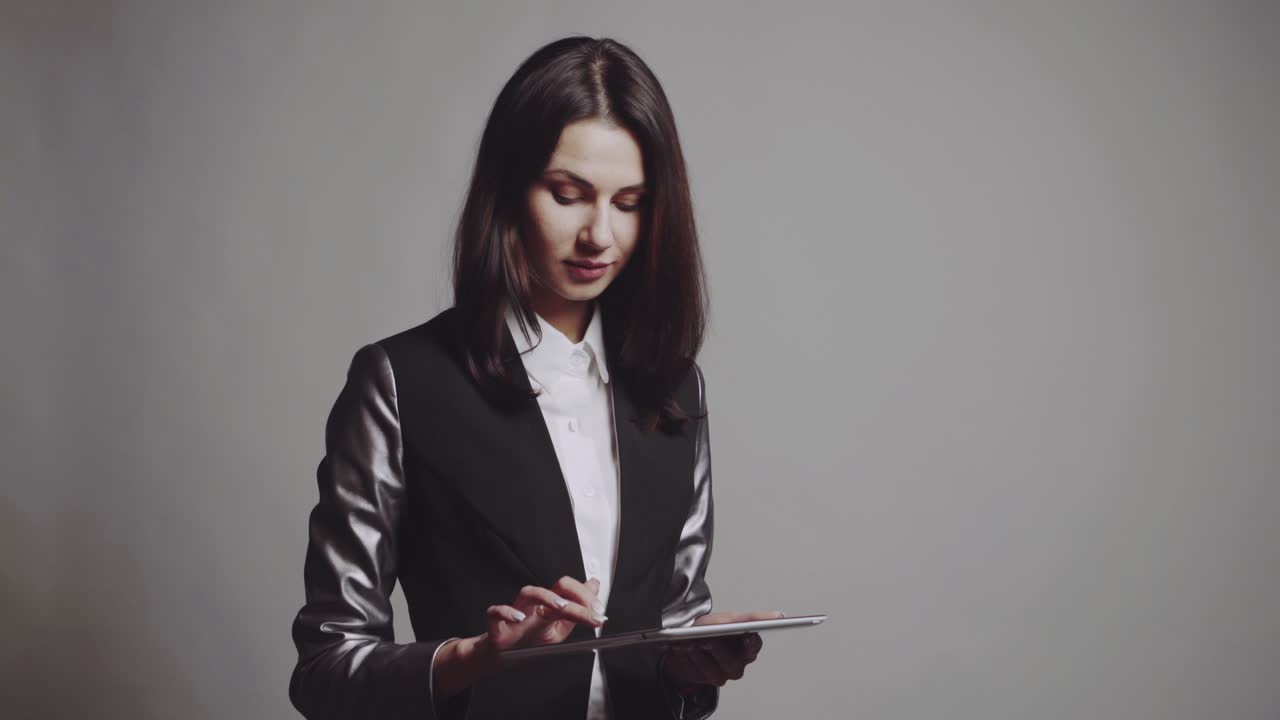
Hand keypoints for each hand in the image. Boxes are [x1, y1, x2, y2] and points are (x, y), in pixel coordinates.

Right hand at [475, 575, 607, 671]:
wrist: (502, 657)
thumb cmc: (530, 639)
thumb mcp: (560, 627)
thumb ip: (578, 608)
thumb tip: (594, 584)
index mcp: (549, 606)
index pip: (568, 591)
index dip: (586, 598)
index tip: (600, 614)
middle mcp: (534, 605)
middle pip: (553, 587)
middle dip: (573, 594)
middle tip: (590, 610)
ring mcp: (516, 612)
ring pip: (528, 593)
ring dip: (545, 597)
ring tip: (561, 607)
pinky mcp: (497, 625)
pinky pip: (496, 612)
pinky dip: (506, 612)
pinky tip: (519, 618)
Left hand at [659, 610, 783, 687]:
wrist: (684, 641)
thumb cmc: (709, 629)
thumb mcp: (727, 618)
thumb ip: (751, 619)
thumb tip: (778, 616)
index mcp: (748, 645)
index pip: (754, 645)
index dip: (751, 642)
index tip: (746, 637)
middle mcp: (740, 662)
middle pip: (733, 660)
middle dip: (717, 648)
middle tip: (707, 638)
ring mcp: (726, 673)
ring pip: (716, 668)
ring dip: (701, 654)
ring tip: (691, 643)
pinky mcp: (712, 680)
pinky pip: (703, 672)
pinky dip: (693, 660)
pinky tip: (687, 651)